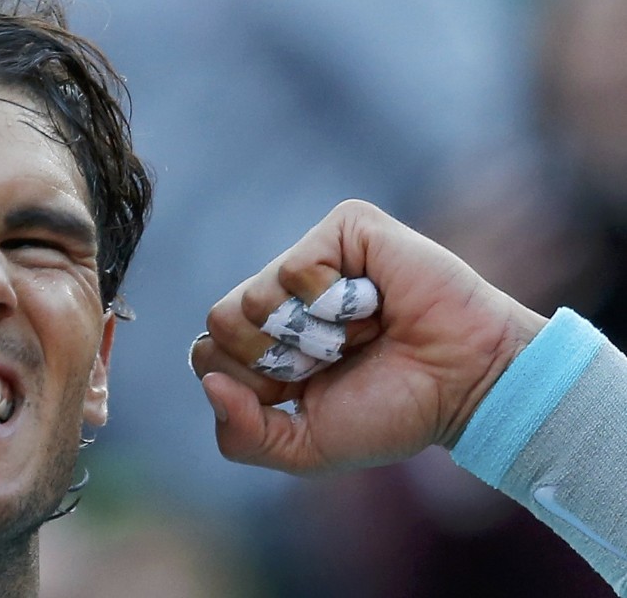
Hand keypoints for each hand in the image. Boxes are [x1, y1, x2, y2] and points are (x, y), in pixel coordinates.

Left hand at [189, 199, 547, 474]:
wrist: (468, 386)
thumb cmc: (394, 411)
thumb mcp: (306, 447)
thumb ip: (244, 434)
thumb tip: (209, 384)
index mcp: (268, 342)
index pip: (207, 355)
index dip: (252, 385)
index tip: (306, 391)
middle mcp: (282, 296)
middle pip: (221, 322)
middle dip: (276, 360)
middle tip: (333, 361)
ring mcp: (311, 258)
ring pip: (254, 297)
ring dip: (311, 335)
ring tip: (360, 333)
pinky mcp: (345, 228)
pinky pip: (297, 267)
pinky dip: (336, 302)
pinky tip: (375, 304)